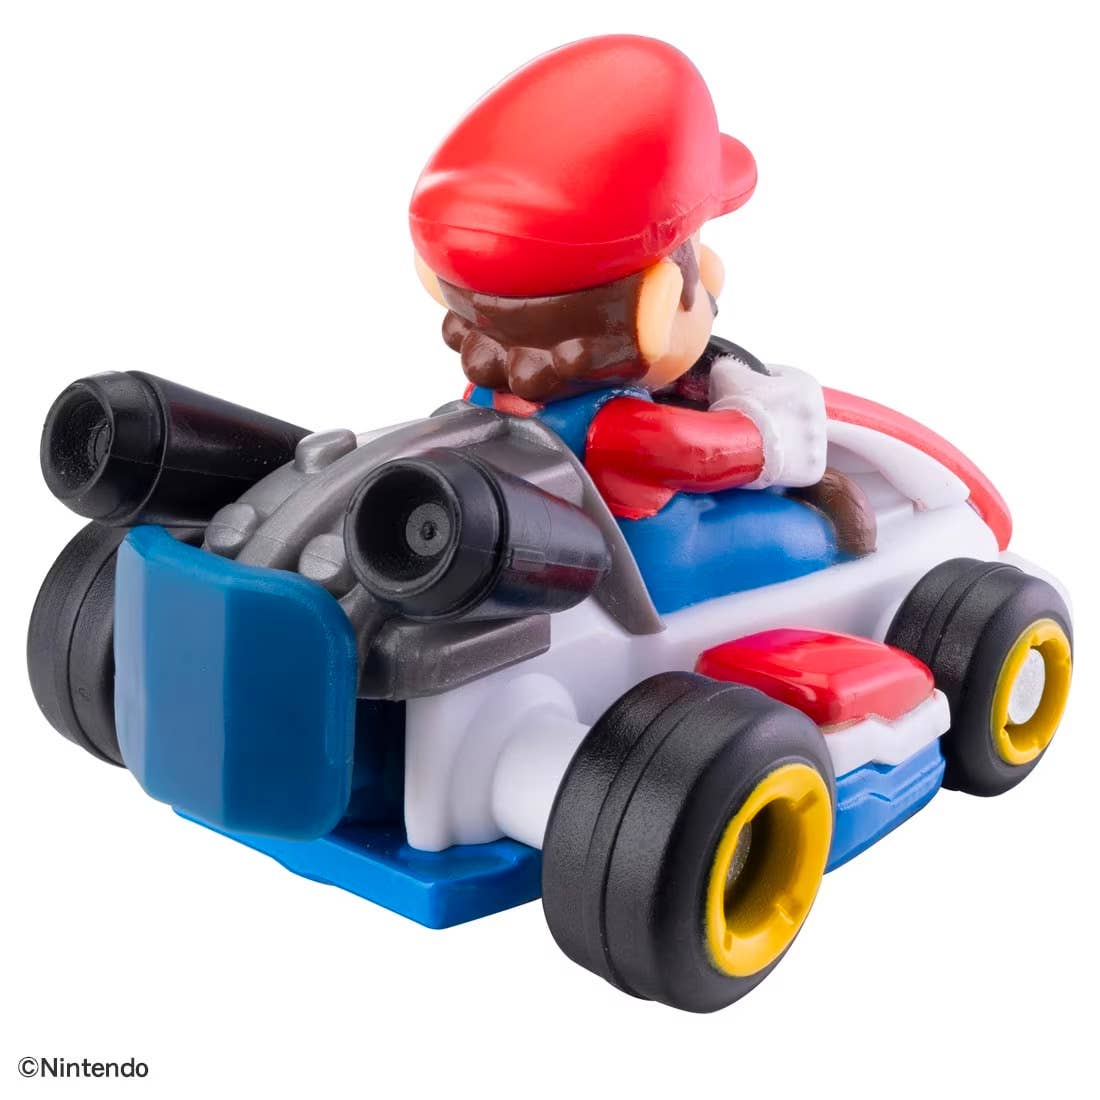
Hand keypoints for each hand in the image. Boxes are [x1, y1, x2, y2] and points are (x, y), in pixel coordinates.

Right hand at [709, 358, 826, 487]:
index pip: (780, 383)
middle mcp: (820, 415)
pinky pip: (799, 467)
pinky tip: (766, 463)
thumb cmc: (737, 408)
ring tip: (755, 446)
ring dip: (778, 442)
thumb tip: (725, 363)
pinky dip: (784, 467)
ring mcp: (818, 445)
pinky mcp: (813, 469)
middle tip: (747, 425)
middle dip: (771, 417)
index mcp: (807, 385)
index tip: (744, 398)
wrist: (738, 446)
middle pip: (789, 414)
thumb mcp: (727, 372)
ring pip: (794, 442)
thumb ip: (730, 364)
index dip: (757, 388)